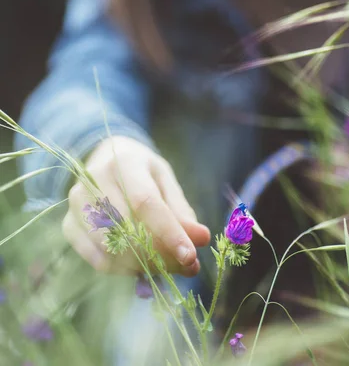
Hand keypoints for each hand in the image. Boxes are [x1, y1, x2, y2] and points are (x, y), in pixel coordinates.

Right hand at [62, 136, 210, 275]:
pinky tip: (140, 265)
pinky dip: (122, 269)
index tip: (190, 256)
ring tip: (165, 265)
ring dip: (143, 265)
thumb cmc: (141, 171)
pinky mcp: (68, 224)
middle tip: (185, 266)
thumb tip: (201, 238)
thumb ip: (181, 210)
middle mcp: (93, 180)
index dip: (169, 232)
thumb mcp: (165, 180)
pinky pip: (96, 259)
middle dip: (160, 254)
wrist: (106, 158)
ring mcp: (76, 203)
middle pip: (127, 228)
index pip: (145, 203)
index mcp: (123, 162)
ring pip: (110, 248)